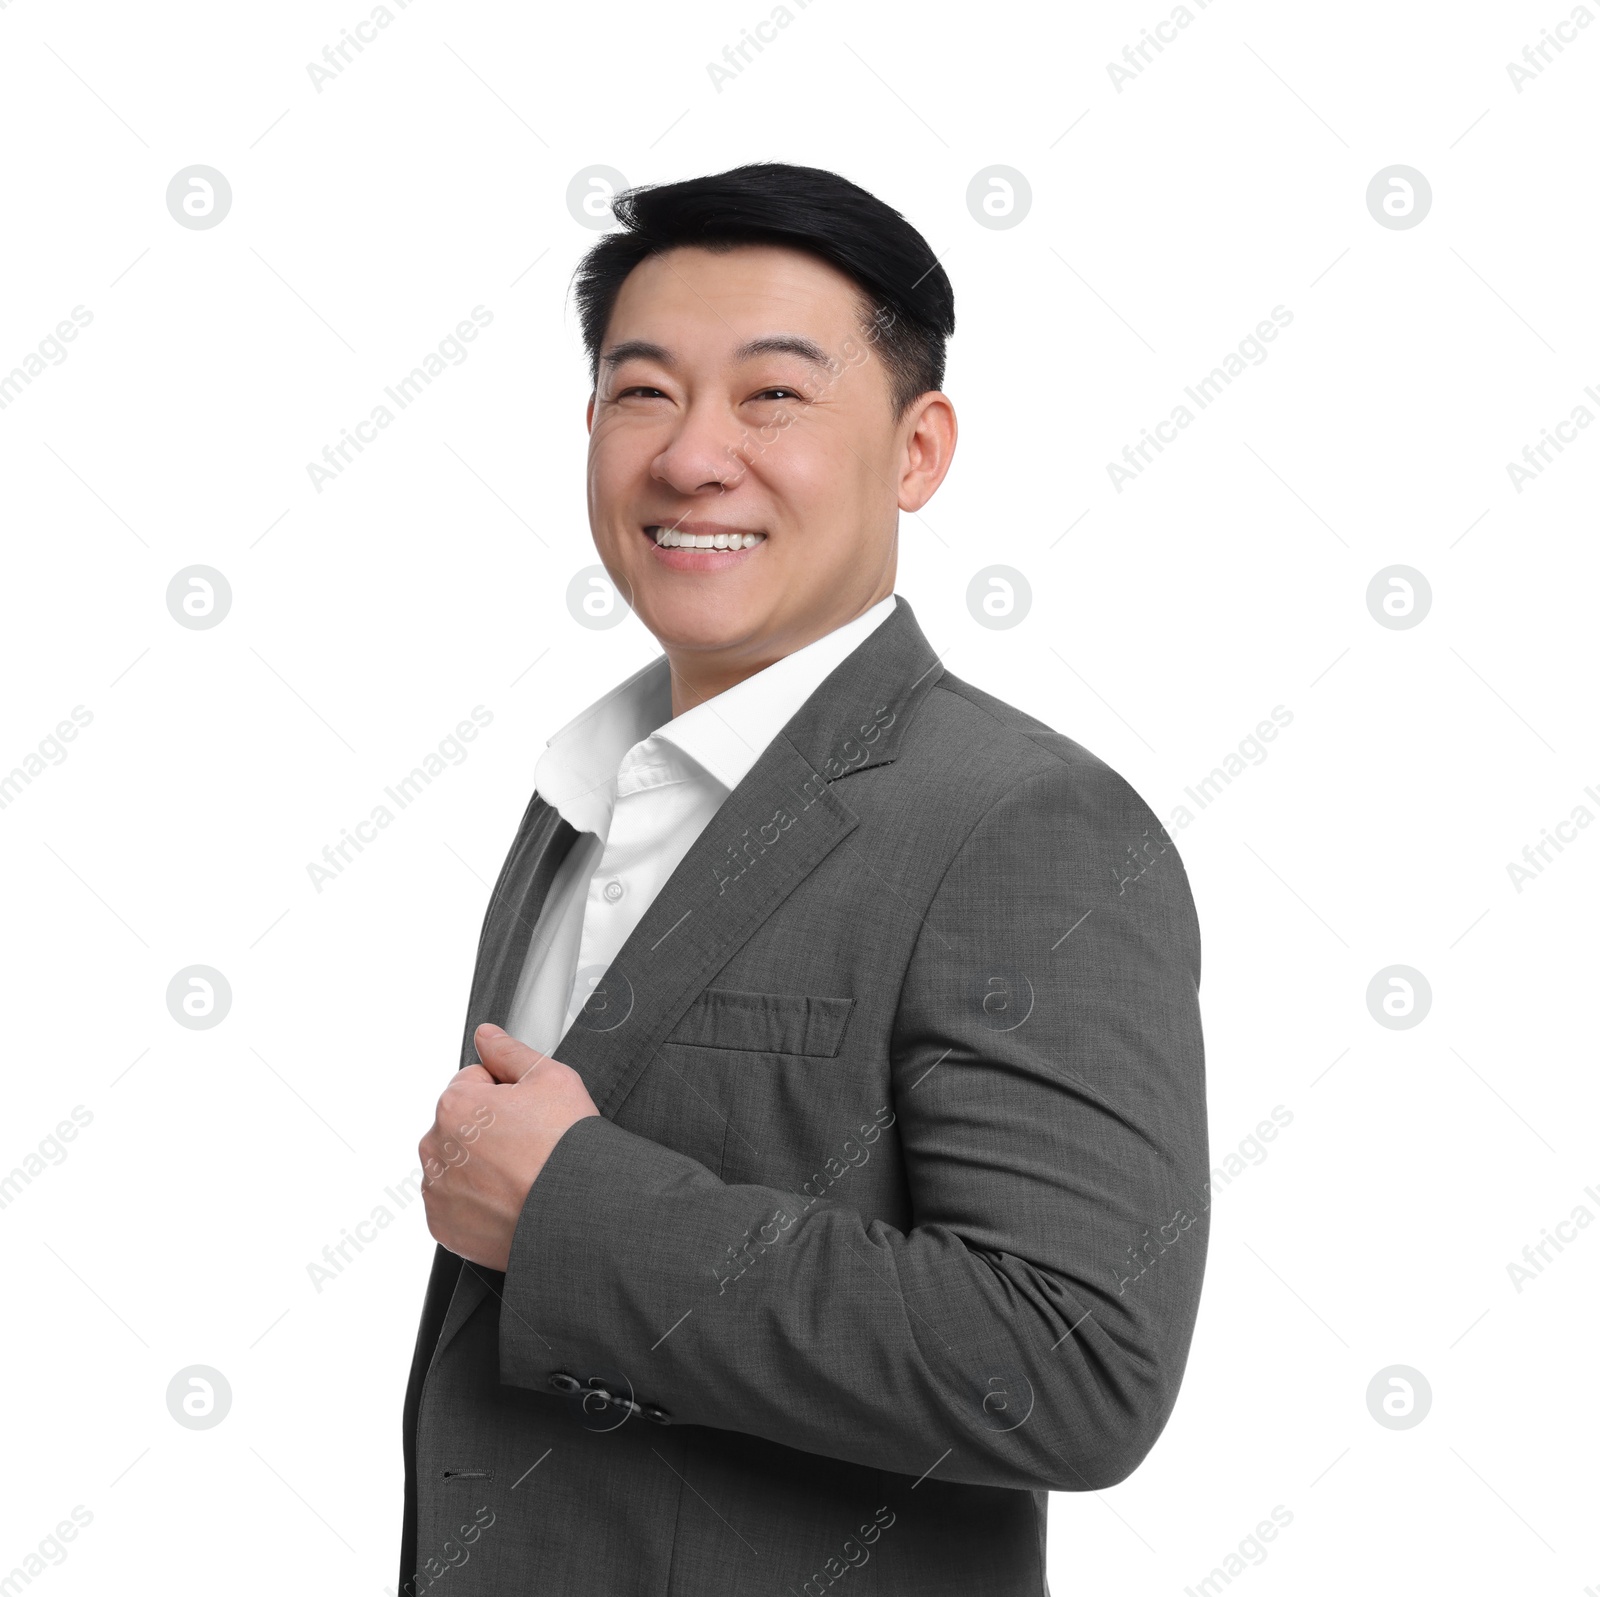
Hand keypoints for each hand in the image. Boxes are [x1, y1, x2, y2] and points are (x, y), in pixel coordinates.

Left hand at [418, 1023, 600, 1271]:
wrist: (579, 1213)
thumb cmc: (567, 1148)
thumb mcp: (552, 1079)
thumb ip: (510, 1051)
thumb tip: (486, 1035)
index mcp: (455, 1105)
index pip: (474, 1082)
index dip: (508, 1094)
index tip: (530, 1116)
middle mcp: (436, 1147)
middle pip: (462, 1125)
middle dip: (489, 1131)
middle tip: (529, 1148)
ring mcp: (438, 1191)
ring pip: (458, 1164)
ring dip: (481, 1167)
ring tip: (521, 1177)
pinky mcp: (443, 1227)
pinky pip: (456, 1205)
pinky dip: (477, 1203)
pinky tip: (509, 1201)